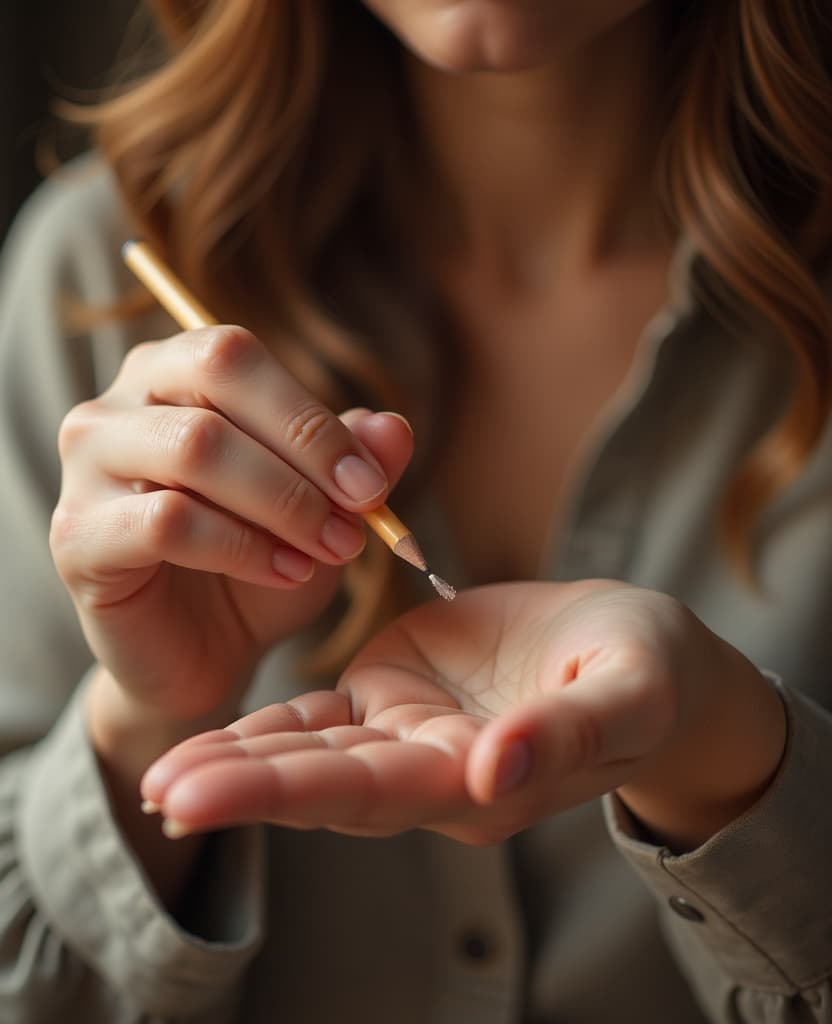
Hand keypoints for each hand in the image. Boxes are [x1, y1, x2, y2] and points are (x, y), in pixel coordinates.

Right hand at [50, 325, 413, 724]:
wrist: (200, 652)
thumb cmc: (257, 562)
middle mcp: (116, 405)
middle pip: (213, 381)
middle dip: (303, 450)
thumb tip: (394, 428)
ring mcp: (87, 468)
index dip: (311, 415)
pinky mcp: (78, 537)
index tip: (370, 483)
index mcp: (171, 375)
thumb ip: (353, 461)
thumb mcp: (320, 508)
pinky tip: (285, 573)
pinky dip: (242, 548)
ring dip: (282, 502)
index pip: (236, 355)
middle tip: (358, 513)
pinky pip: (168, 522)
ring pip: (194, 448)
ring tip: (329, 548)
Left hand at [141, 580, 785, 847]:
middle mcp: (432, 774)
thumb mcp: (629, 693)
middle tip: (157, 792)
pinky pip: (326, 715)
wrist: (636, 652)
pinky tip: (212, 740)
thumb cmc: (646, 671)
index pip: (375, 793)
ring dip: (239, 763)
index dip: (289, 792)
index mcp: (483, 784)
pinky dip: (271, 726)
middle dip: (240, 788)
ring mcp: (409, 734)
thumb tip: (492, 767)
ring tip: (160, 776)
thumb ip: (567, 732)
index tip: (203, 796)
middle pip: (326, 784)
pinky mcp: (398, 692)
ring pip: (314, 753)